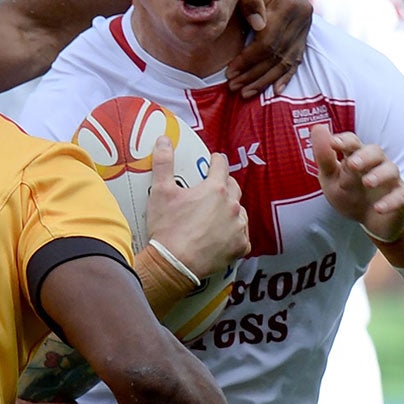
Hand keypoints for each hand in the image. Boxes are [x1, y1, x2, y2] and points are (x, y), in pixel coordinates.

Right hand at [145, 135, 248, 277]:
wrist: (174, 263)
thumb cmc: (167, 227)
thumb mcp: (160, 192)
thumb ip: (164, 163)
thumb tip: (164, 139)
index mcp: (215, 189)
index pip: (221, 165)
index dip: (215, 161)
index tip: (212, 161)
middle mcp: (232, 206)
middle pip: (234, 188)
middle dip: (225, 185)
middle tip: (213, 189)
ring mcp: (238, 227)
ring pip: (240, 212)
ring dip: (231, 211)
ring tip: (217, 216)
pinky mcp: (240, 247)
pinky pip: (242, 237)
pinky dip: (234, 236)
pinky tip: (223, 237)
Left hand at [229, 0, 311, 98]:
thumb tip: (258, 24)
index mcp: (288, 4)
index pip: (267, 42)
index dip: (247, 61)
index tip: (229, 73)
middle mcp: (302, 15)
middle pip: (276, 55)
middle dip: (253, 74)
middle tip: (234, 87)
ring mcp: (305, 23)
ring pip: (286, 60)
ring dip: (265, 79)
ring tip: (246, 92)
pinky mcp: (305, 29)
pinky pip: (296, 57)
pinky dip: (286, 75)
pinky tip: (276, 90)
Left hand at [310, 125, 403, 242]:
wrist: (371, 221)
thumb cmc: (350, 194)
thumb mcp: (331, 179)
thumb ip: (324, 157)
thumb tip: (318, 128)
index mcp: (357, 157)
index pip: (353, 143)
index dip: (345, 141)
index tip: (333, 143)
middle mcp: (376, 164)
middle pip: (375, 152)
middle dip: (364, 156)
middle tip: (352, 164)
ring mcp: (391, 180)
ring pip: (391, 170)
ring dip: (379, 175)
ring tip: (367, 183)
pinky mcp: (402, 197)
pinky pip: (401, 196)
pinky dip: (391, 201)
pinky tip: (378, 208)